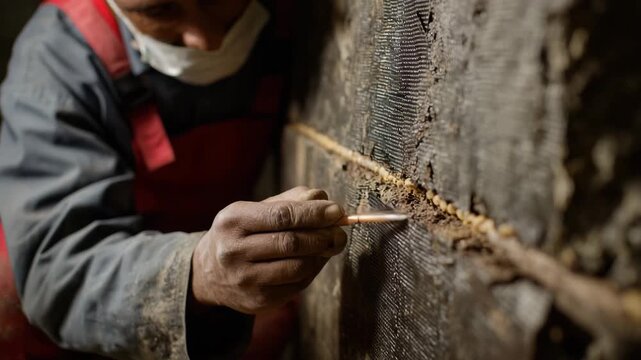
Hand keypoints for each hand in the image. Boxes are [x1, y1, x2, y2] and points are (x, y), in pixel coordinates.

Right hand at [191, 187, 346, 313]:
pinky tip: (313, 260)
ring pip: (297, 267)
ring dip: (321, 255)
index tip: (336, 211)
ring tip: (329, 245)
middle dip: (322, 236)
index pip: (281, 216)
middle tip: (339, 231)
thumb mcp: (256, 210)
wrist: (210, 273)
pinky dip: (312, 271)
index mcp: (233, 221)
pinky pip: (297, 286)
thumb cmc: (242, 233)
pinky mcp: (258, 301)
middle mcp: (234, 251)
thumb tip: (323, 199)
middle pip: (290, 243)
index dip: (313, 214)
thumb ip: (290, 201)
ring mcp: (245, 279)